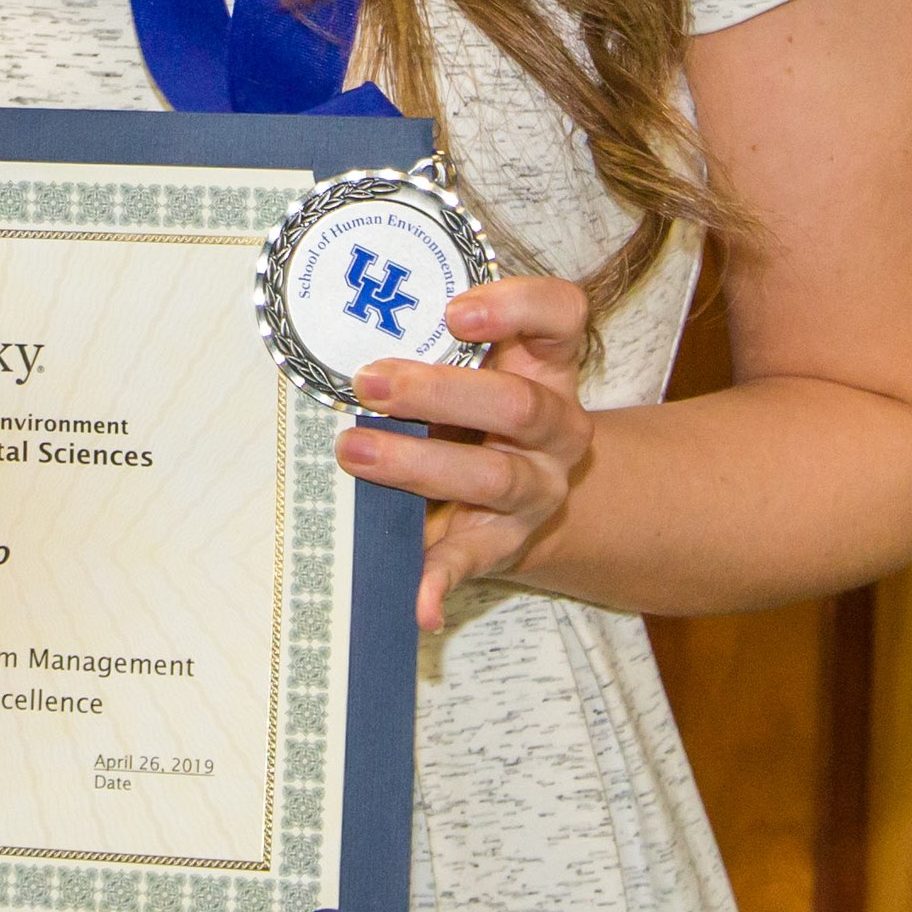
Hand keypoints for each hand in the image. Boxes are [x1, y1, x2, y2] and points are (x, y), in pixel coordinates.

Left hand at [334, 276, 592, 632]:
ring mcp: (535, 489)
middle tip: (368, 383)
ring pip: (493, 476)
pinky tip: (418, 603)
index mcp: (546, 365)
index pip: (562, 316)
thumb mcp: (472, 366)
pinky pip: (470, 562)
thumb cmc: (472, 407)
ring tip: (355, 453)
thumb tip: (349, 315)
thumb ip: (432, 342)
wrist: (516, 494)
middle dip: (438, 391)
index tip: (454, 311)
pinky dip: (439, 582)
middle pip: (516, 405)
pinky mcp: (500, 543)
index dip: (515, 308)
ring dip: (418, 465)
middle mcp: (555, 426)